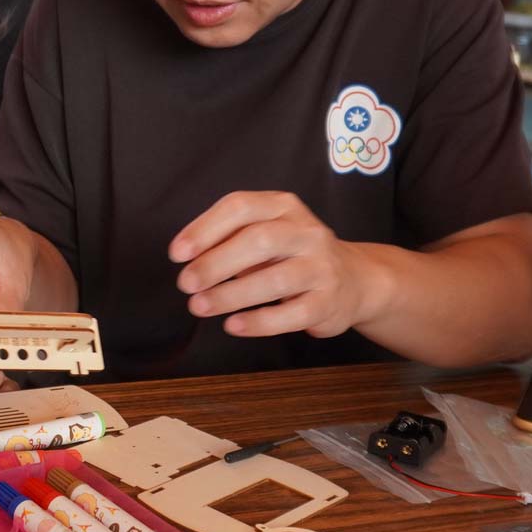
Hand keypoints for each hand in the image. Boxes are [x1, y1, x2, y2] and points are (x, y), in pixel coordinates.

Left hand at [169, 191, 367, 337]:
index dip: (205, 228)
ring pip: (275, 278)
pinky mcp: (329, 302)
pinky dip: (260, 322)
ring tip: (200, 306)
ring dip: (231, 294)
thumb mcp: (266, 232)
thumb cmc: (292, 254)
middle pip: (259, 240)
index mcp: (283, 206)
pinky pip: (293, 313)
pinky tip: (234, 325)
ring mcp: (321, 266)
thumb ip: (230, 237)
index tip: (177, 253)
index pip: (240, 207)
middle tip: (186, 283)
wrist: (354, 279)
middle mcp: (306, 232)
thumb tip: (188, 259)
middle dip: (216, 263)